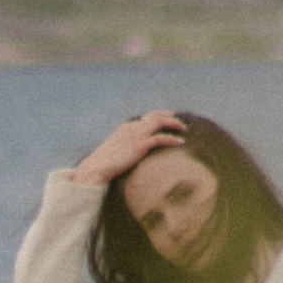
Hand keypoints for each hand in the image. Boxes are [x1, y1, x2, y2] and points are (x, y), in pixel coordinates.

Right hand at [70, 111, 185, 189]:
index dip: (161, 116)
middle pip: (156, 115)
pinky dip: (172, 139)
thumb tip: (133, 155)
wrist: (97, 167)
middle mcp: (132, 127)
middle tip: (181, 123)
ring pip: (160, 122)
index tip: (171, 118)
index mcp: (127, 127)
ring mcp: (136, 135)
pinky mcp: (139, 145)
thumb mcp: (116, 152)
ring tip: (184, 130)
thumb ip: (126, 149)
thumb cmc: (105, 164)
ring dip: (174, 124)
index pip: (147, 117)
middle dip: (170, 117)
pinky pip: (161, 138)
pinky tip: (181, 142)